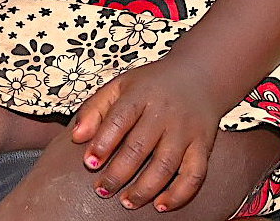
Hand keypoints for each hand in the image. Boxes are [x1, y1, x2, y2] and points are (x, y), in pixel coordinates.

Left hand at [69, 59, 228, 211]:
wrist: (201, 74)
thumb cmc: (153, 85)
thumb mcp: (121, 85)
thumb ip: (94, 108)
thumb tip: (76, 137)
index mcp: (141, 94)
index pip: (120, 118)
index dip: (103, 142)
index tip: (90, 163)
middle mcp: (165, 112)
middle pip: (140, 147)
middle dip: (118, 173)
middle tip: (102, 189)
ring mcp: (186, 129)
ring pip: (166, 165)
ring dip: (144, 188)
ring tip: (127, 201)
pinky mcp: (203, 144)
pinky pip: (195, 174)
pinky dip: (179, 193)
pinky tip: (161, 204)